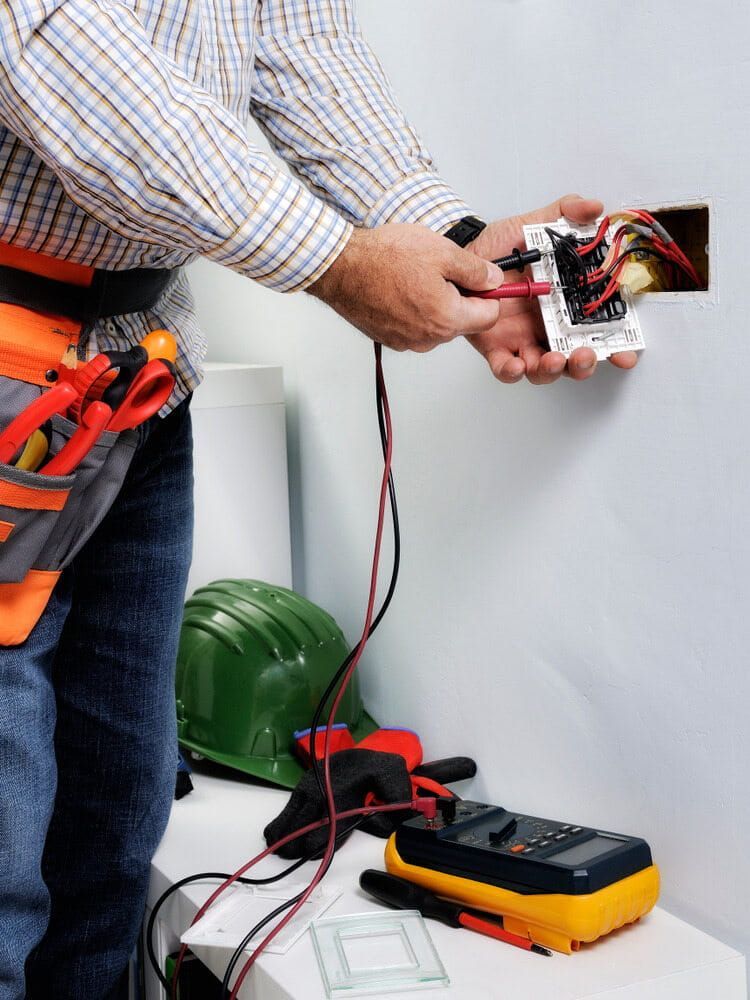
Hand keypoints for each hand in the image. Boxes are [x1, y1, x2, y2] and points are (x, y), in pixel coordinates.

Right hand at [307, 223, 504, 351]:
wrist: (341, 268)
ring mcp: (408, 341)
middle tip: (440, 272)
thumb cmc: (384, 257)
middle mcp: (429, 338)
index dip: (489, 295)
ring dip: (435, 304)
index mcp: (447, 318)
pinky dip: (413, 311)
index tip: (480, 281)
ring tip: (414, 278)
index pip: (490, 317)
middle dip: (460, 299)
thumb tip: (493, 279)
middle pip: (463, 322)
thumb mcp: (442, 251)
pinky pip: (415, 327)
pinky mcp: (391, 340)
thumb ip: (475, 269)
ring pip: (438, 325)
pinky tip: (399, 289)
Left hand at [466, 194, 639, 383]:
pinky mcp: (495, 348)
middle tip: (585, 355)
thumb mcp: (532, 226)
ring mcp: (521, 340)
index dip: (615, 345)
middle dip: (584, 364)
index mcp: (562, 305)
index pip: (596, 330)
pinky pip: (505, 368)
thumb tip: (593, 208)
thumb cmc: (496, 249)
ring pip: (544, 369)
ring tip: (554, 360)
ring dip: (553, 370)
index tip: (627, 352)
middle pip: (573, 358)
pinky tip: (517, 364)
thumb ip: (562, 214)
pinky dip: (512, 371)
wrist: (459, 259)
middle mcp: (545, 327)